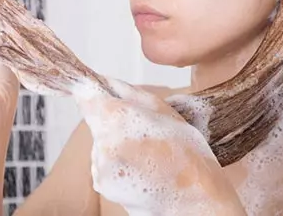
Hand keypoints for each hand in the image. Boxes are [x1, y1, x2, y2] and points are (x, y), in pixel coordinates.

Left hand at [74, 79, 244, 215]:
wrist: (195, 202)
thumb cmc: (187, 156)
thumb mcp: (164, 110)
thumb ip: (128, 92)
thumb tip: (104, 80)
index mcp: (117, 118)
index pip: (87, 97)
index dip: (90, 92)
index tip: (93, 90)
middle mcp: (102, 142)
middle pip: (97, 121)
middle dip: (114, 122)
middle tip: (144, 132)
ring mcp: (100, 166)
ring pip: (101, 143)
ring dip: (117, 145)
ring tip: (147, 155)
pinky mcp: (102, 184)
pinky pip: (103, 164)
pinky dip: (118, 164)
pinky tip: (141, 169)